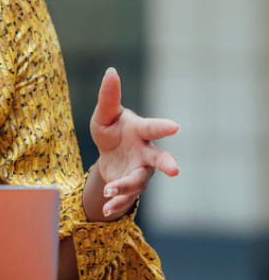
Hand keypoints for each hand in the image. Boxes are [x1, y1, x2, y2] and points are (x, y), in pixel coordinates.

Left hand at [88, 68, 179, 218]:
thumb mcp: (104, 115)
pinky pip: (127, 197)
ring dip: (125, 187)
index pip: (152, 128)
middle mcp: (145, 153)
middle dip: (167, 163)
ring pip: (139, 181)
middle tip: (175, 170)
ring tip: (110, 191)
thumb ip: (108, 97)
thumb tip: (111, 71)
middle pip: (159, 158)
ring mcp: (141, 171)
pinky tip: (107, 209)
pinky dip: (117, 203)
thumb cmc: (111, 129)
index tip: (175, 126)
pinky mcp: (131, 187)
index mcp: (140, 131)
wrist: (108, 154)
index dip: (163, 127)